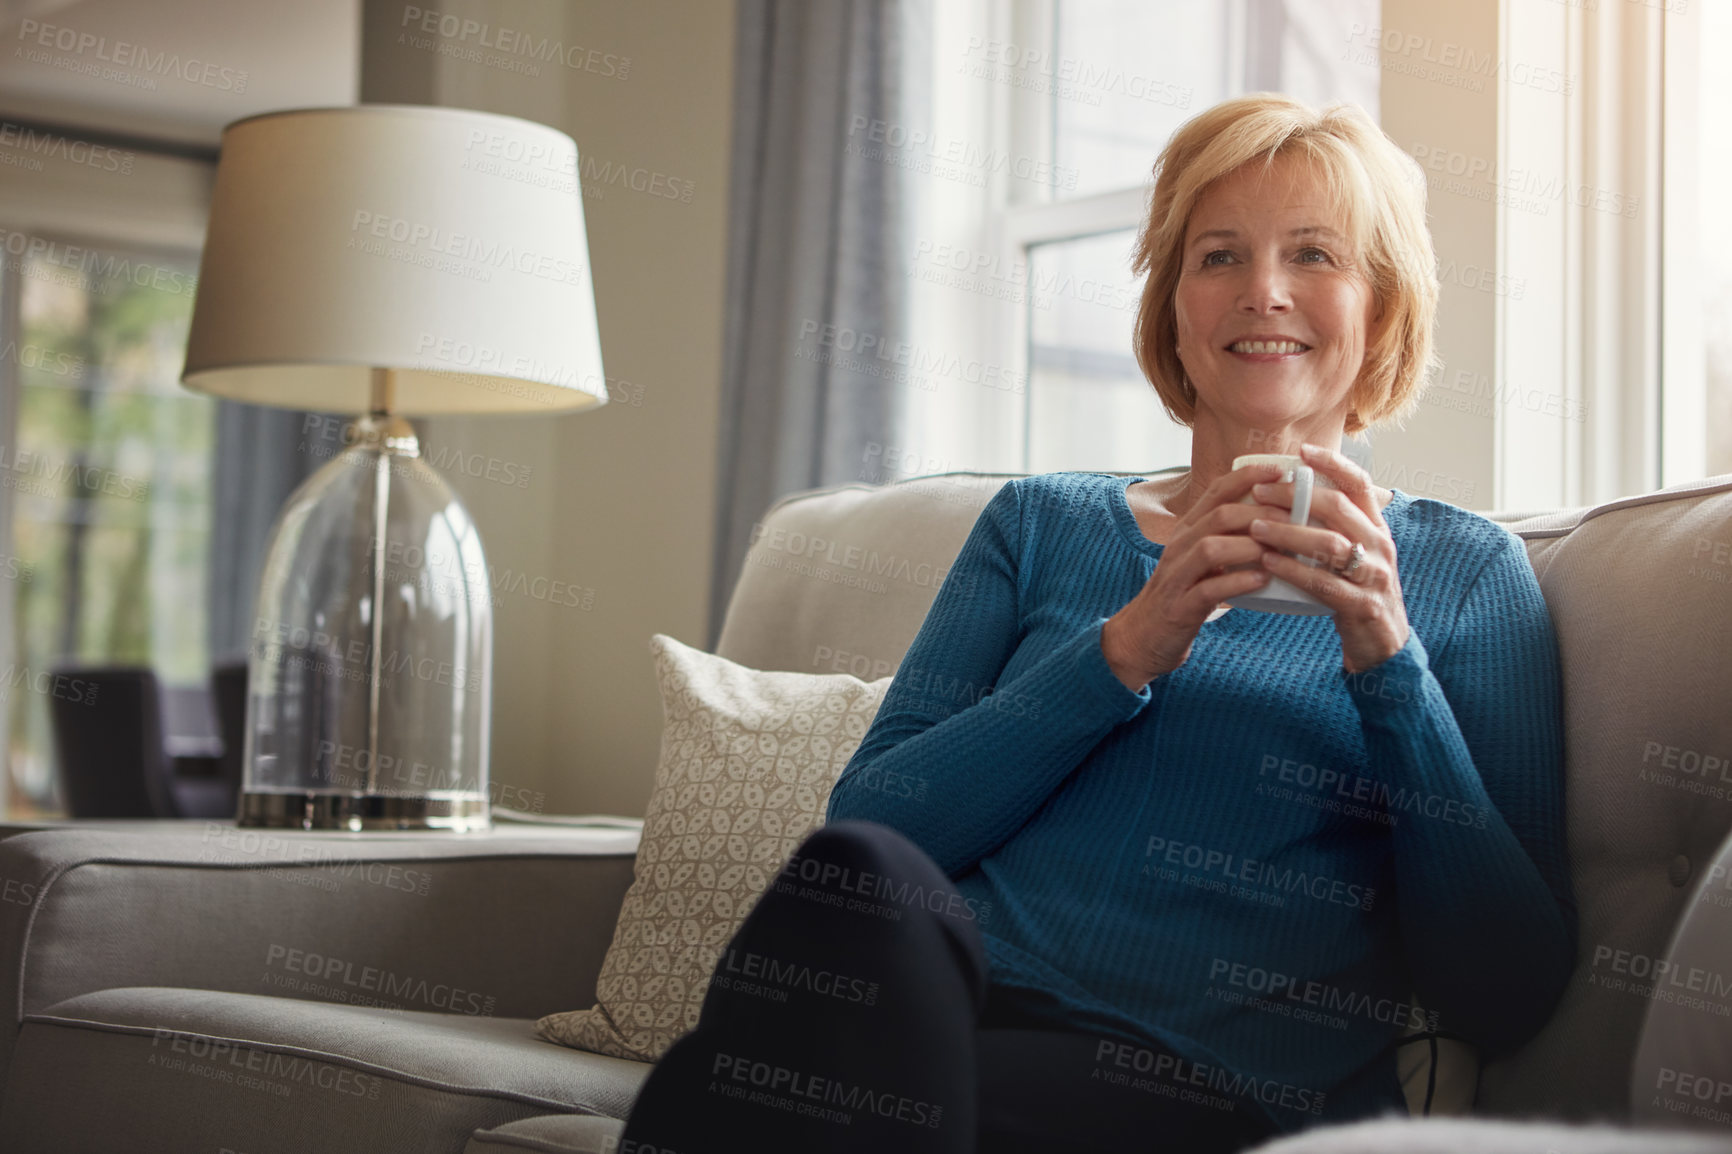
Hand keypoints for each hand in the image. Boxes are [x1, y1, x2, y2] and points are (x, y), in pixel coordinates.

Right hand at [1101, 463, 1292, 689]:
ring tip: (1280, 550)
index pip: (1217, 491)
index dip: (1249, 476)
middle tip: (1295, 518)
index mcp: (1188, 529)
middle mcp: (1181, 546)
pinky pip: (1209, 589)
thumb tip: (1275, 519)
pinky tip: (1261, 580)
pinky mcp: (1180, 607)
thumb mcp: (1200, 558)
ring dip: (1250, 546)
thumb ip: (1229, 536)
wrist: (1143, 636)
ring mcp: (1178, 576)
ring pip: (1211, 548)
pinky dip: (1237, 582)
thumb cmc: (1183, 594)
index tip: (1282, 471)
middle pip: (1219, 515)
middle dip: (1261, 513)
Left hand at [1244, 443, 1410, 672]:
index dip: (1333, 464)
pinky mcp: (1362, 605)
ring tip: (1255, 527)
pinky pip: (1324, 583)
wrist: (1383, 645)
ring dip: (1288, 533)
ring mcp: (1374, 576)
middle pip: (1339, 508)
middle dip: (1296, 496)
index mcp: (1377, 528)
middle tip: (1260, 493)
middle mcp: (1380, 546)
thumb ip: (1334, 529)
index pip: (1360, 484)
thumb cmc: (1357, 593)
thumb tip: (1296, 496)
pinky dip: (1293, 570)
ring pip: (1330, 544)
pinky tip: (1268, 562)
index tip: (1302, 451)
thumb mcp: (1354, 555)